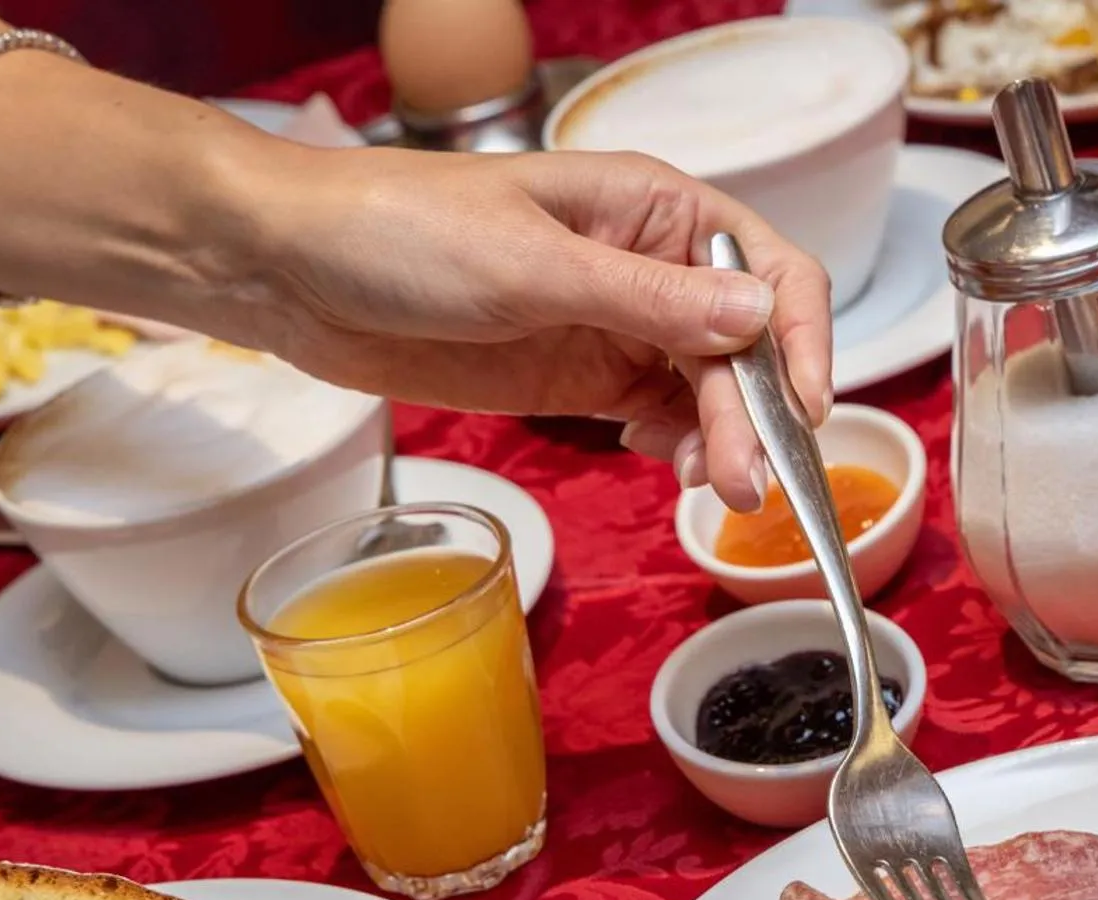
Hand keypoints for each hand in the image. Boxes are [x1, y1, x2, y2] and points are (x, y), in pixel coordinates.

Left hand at [226, 144, 831, 509]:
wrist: (293, 271)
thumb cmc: (402, 231)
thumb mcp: (531, 266)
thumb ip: (647, 301)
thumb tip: (758, 318)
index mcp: (653, 210)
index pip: (770, 271)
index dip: (802, 339)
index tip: (804, 410)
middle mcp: (651, 268)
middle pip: (745, 349)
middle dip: (754, 415)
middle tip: (743, 484)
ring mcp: (617, 327)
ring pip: (709, 393)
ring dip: (722, 442)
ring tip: (713, 492)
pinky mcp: (579, 378)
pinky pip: (659, 418)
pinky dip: (678, 448)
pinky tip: (669, 468)